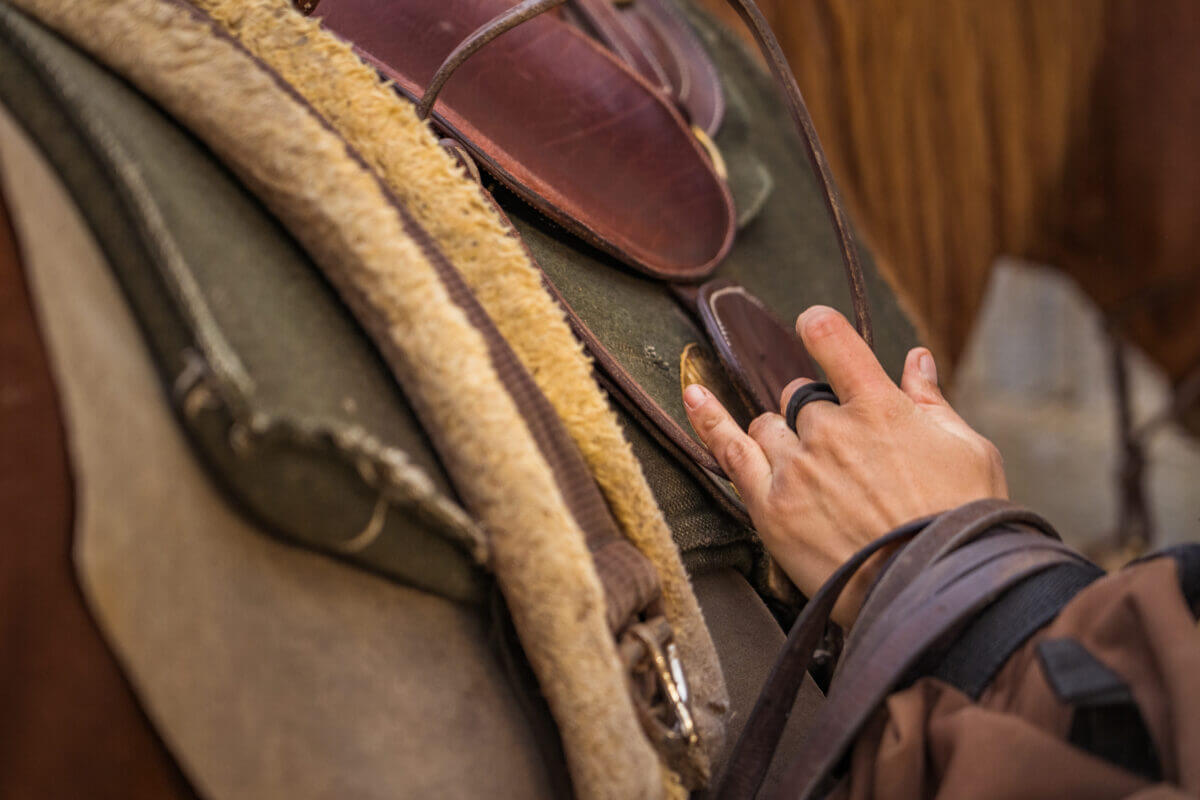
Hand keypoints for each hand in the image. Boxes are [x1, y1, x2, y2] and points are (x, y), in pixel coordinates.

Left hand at [683, 306, 1007, 625]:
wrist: (933, 593)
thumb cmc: (960, 524)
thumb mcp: (968, 452)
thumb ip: (930, 401)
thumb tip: (916, 359)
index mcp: (880, 407)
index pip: (833, 343)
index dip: (819, 328)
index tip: (812, 324)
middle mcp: (830, 429)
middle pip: (801, 398)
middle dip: (817, 415)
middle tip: (845, 458)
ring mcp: (796, 466)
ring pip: (769, 427)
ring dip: (783, 438)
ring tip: (815, 476)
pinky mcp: (771, 505)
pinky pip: (729, 450)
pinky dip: (708, 419)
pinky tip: (693, 396)